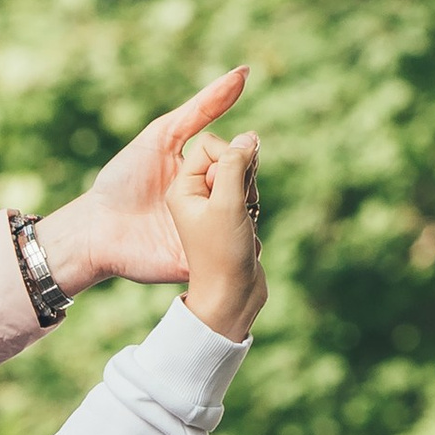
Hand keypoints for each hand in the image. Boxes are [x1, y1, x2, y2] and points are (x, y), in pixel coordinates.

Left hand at [37, 69, 249, 295]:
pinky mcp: (201, 262)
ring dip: (248, 215)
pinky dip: (245, 245)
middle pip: (249, 192)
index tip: (242, 151)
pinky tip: (242, 235)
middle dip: (248, 186)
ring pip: (249, 223)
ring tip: (233, 206)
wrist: (96, 230)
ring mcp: (206, 234)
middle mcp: (208, 204)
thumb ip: (202, 107)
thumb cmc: (123, 179)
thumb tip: (244, 72)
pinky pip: (234, 256)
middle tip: (237, 182)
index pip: (241, 161)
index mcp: (204, 174)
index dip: (243, 156)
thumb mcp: (164, 135)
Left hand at [167, 126, 266, 340]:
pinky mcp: (226, 218)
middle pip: (226, 157)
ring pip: (240, 175)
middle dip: (242, 173)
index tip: (229, 184)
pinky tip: (249, 227)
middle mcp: (193, 195)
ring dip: (250, 189)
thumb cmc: (220, 253)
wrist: (228, 298)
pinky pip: (245, 195)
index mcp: (182, 188)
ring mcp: (210, 207)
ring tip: (244, 218)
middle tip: (239, 202)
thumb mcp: (225, 202)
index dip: (228, 156)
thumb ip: (234, 164)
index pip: (210, 145)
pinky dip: (252, 205)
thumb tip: (249, 136)